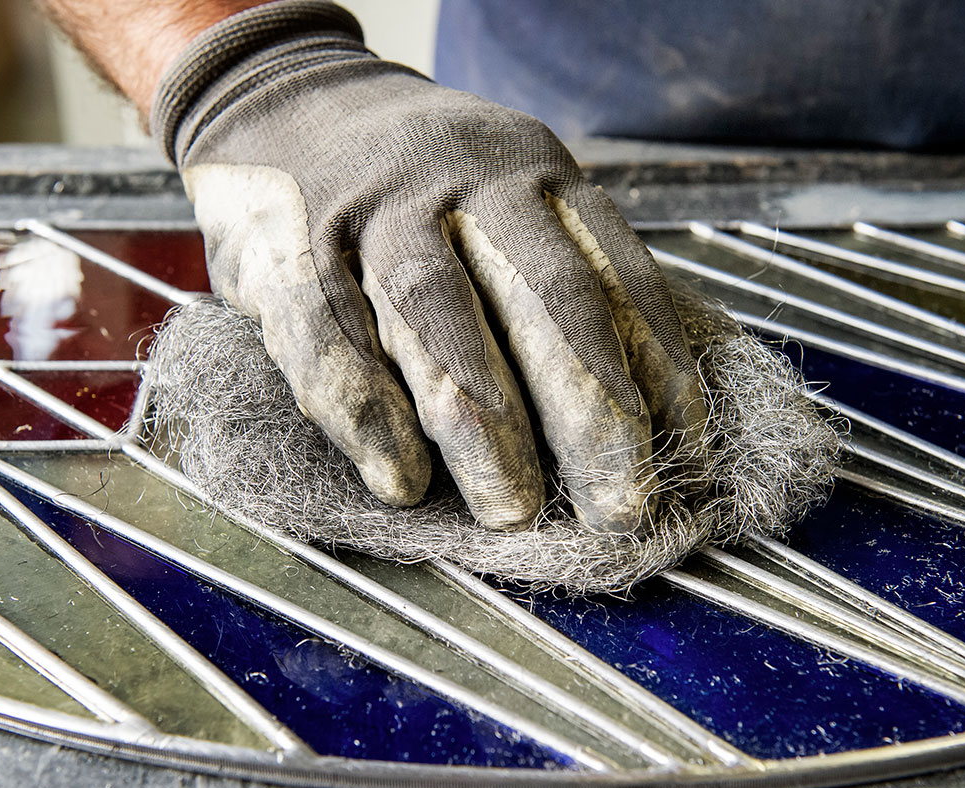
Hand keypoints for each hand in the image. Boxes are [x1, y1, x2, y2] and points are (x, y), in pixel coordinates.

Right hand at [151, 0, 707, 530]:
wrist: (282, 101)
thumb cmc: (415, 187)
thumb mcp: (504, 199)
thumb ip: (560, 276)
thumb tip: (639, 409)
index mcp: (535, 175)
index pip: (616, 275)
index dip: (658, 369)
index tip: (682, 451)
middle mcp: (465, 181)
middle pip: (545, 297)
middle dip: (590, 413)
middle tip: (618, 503)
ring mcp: (374, 206)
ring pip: (440, 314)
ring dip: (483, 425)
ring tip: (514, 510)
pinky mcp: (290, 242)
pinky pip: (330, 331)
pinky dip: (369, 413)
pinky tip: (401, 480)